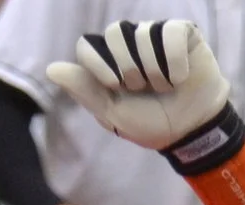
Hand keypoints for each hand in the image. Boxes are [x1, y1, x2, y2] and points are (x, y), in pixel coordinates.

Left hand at [49, 19, 232, 152]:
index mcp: (108, 60)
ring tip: (166, 86)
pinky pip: (170, 32)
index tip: (115, 86)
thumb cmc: (153, 123)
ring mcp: (154, 36)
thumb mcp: (115, 114)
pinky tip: (180, 77)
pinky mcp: (181, 34)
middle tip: (144, 88)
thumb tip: (51, 69)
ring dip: (155, 70)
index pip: (87, 45)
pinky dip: (175, 61)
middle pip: (114, 34)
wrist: (192, 131)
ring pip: (144, 34)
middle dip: (130, 68)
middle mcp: (128, 43)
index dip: (99, 64)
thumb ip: (85, 91)